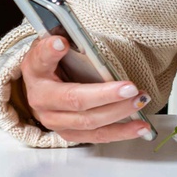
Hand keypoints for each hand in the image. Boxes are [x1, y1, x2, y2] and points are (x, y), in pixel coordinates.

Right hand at [21, 35, 151, 142]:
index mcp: (36, 70)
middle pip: (74, 100)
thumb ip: (59, 39)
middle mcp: (41, 100)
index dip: (50, 51)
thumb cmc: (52, 63)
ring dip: (119, 114)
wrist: (42, 87)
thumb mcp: (52, 44)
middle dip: (106, 95)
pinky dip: (121, 132)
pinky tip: (140, 127)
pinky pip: (97, 137)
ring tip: (140, 102)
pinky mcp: (69, 134)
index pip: (41, 59)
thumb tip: (63, 40)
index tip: (62, 43)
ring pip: (89, 122)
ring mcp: (55, 121)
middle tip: (131, 88)